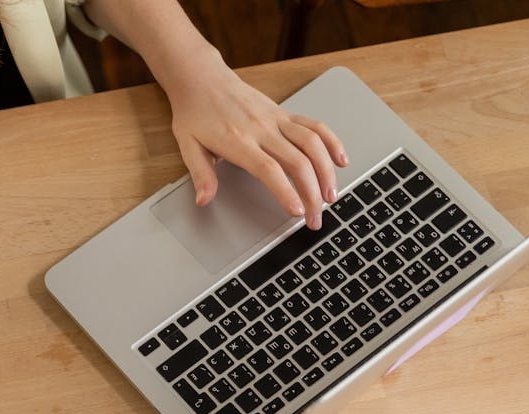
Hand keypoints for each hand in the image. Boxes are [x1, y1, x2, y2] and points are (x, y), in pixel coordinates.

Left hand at [163, 47, 347, 228]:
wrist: (202, 79)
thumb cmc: (194, 114)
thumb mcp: (188, 147)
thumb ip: (200, 175)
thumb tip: (203, 200)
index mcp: (237, 141)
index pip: (268, 169)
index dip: (285, 191)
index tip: (297, 211)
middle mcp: (261, 128)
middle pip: (297, 161)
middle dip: (311, 193)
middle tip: (315, 218)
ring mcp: (276, 119)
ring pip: (312, 143)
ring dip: (326, 171)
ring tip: (332, 196)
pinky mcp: (284, 113)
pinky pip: (314, 126)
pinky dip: (331, 142)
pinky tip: (341, 160)